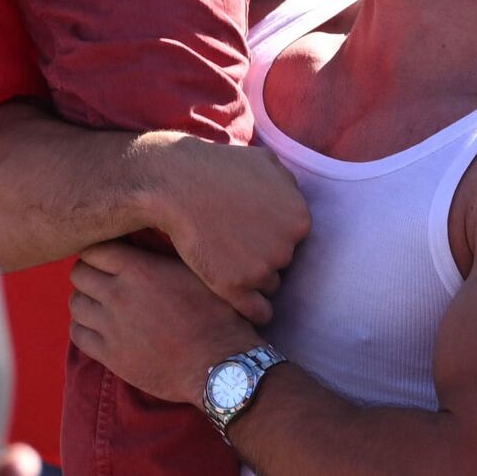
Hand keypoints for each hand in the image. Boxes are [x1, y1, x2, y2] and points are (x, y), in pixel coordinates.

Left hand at [68, 236, 257, 408]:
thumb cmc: (216, 316)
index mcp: (140, 269)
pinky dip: (84, 329)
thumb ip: (162, 257)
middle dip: (88, 274)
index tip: (108, 258)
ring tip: (100, 305)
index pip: (94, 249)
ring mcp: (112, 328)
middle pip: (79, 274)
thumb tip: (147, 239)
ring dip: (85, 301)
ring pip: (75, 304)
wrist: (220, 367)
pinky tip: (99, 329)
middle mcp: (120, 295)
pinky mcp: (111, 356)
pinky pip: (78, 335)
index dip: (98, 252)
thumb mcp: (195, 273)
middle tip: (102, 281)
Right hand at [127, 133, 309, 321]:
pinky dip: (254, 310)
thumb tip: (294, 201)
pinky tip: (243, 302)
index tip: (252, 230)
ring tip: (226, 259)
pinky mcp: (237, 288)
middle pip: (283, 262)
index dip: (273, 234)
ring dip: (253, 278)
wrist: (177, 184)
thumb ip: (289, 184)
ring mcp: (262, 270)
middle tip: (235, 241)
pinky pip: (260, 312)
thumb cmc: (218, 169)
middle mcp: (287, 248)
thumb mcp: (267, 163)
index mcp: (300, 220)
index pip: (295, 238)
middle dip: (264, 254)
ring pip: (269, 285)